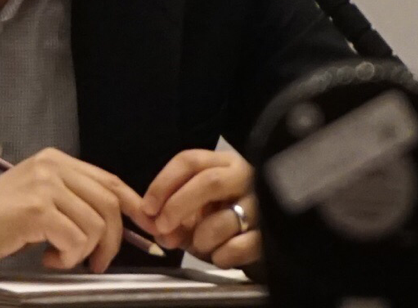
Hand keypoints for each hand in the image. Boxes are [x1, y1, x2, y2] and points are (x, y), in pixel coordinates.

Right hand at [0, 147, 156, 272]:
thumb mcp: (39, 201)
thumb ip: (73, 202)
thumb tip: (117, 224)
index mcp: (55, 160)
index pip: (110, 181)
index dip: (135, 208)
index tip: (148, 231)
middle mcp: (51, 166)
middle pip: (110, 202)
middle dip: (113, 240)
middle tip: (97, 262)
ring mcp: (43, 185)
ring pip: (96, 224)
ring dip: (84, 252)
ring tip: (59, 258)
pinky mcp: (35, 209)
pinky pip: (76, 239)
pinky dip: (68, 258)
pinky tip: (47, 259)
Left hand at [142, 149, 260, 268]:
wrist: (259, 242)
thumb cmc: (220, 218)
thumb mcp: (194, 210)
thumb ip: (169, 213)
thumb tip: (153, 225)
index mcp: (223, 164)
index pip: (189, 161)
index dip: (163, 183)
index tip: (147, 208)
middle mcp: (245, 177)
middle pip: (209, 181)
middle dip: (178, 205)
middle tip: (162, 227)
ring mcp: (262, 206)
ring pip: (224, 220)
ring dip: (201, 238)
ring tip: (199, 245)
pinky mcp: (270, 236)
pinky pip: (238, 247)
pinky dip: (220, 256)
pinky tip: (220, 256)